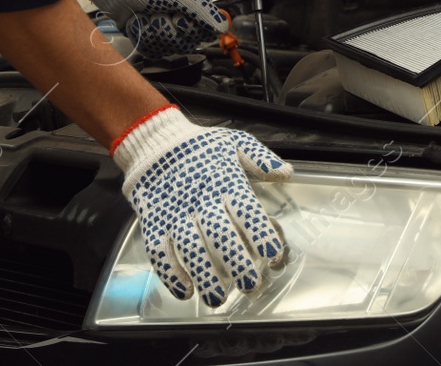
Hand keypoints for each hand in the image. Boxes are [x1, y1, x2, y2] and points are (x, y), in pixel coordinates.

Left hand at [87, 0, 226, 58]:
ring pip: (169, 48)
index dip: (191, 27)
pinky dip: (142, 35)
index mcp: (197, 6)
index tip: (179, 15)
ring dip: (153, 30)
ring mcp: (168, 31)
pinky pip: (153, 50)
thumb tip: (223, 27)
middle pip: (187, 43)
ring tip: (146, 14)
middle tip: (158, 12)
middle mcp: (185, 19)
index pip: (208, 31)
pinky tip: (139, 21)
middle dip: (168, 28)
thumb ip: (203, 11)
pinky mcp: (153, 40)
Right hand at [111, 104, 291, 305]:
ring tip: (217, 298)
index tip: (273, 253)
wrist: (155, 142)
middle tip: (250, 284)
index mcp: (224, 181)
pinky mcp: (155, 223)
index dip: (259, 232)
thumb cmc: (199, 147)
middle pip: (219, 234)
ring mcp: (175, 213)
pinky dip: (170, 273)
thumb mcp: (233, 143)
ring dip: (203, 274)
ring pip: (189, 247)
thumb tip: (286, 172)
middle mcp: (200, 200)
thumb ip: (260, 159)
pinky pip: (159, 251)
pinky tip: (184, 291)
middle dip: (235, 262)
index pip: (245, 209)